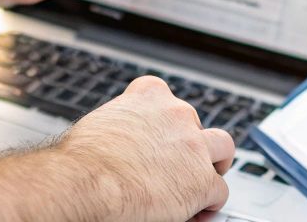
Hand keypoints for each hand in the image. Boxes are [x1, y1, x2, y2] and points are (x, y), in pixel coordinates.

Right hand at [58, 76, 235, 221]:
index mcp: (148, 95)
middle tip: (180, 161)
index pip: (164, 97)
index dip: (163, 119)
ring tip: (207, 178)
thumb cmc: (84, 157)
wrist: (88, 181)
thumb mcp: (101, 122)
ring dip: (215, 163)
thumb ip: (119, 125)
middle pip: (195, 123)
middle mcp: (176, 114)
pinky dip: (209, 202)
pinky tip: (197, 211)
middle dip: (190, 141)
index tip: (159, 132)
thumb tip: (114, 142)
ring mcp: (193, 146)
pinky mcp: (202, 180)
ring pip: (222, 148)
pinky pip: (219, 191)